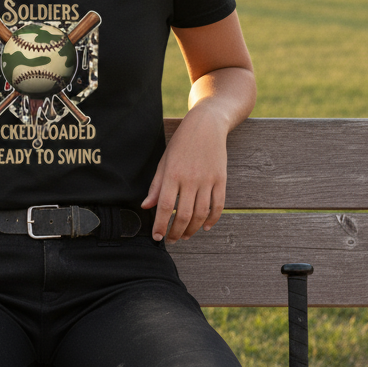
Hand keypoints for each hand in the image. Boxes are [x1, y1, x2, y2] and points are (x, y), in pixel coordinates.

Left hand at [140, 104, 229, 242]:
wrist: (206, 125)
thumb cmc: (181, 143)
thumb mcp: (164, 161)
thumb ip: (156, 186)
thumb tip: (146, 207)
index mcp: (173, 174)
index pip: (166, 206)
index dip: (161, 225)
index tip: (157, 237)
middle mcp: (191, 179)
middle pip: (184, 214)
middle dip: (176, 232)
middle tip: (171, 240)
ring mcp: (208, 180)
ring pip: (202, 213)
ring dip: (193, 229)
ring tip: (185, 235)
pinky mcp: (221, 180)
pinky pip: (218, 205)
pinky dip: (212, 220)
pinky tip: (205, 227)